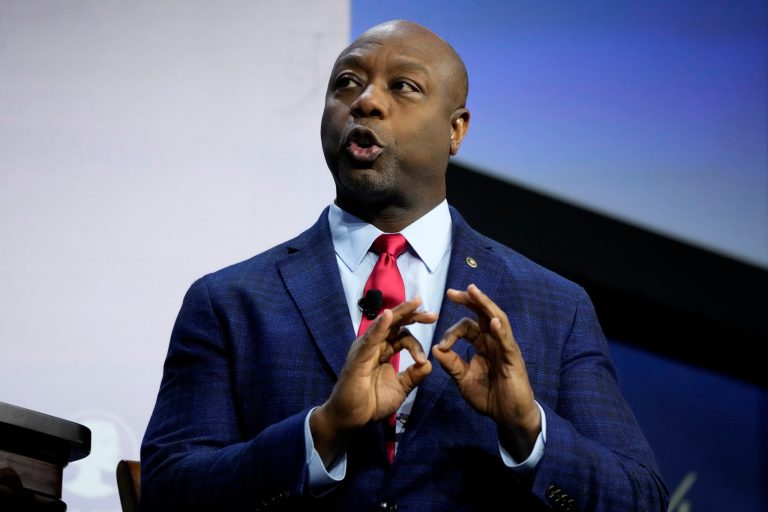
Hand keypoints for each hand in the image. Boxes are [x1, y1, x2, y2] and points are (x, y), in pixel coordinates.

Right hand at [311, 297, 436, 463]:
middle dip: (414, 315)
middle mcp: (374, 345)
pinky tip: (389, 316)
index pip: (402, 335)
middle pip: (395, 323)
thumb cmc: (372, 402)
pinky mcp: (358, 357)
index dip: (417, 341)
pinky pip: (371, 338)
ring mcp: (365, 349)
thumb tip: (428, 364)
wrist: (352, 419)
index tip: (424, 360)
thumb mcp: (400, 388)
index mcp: (384, 350)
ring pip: (384, 324)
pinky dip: (380, 326)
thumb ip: (413, 376)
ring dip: (401, 312)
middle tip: (432, 314)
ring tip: (416, 303)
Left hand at [431, 284, 540, 459]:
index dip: (451, 332)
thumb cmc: (489, 397)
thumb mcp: (464, 380)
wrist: (508, 417)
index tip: (442, 346)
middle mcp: (494, 341)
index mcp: (482, 344)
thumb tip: (435, 348)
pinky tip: (493, 321)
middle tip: (452, 292)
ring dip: (485, 305)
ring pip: (496, 320)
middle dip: (469, 301)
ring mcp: (505, 348)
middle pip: (483, 314)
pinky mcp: (513, 359)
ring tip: (474, 292)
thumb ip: (451, 364)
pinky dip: (500, 330)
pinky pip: (507, 342)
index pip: (467, 327)